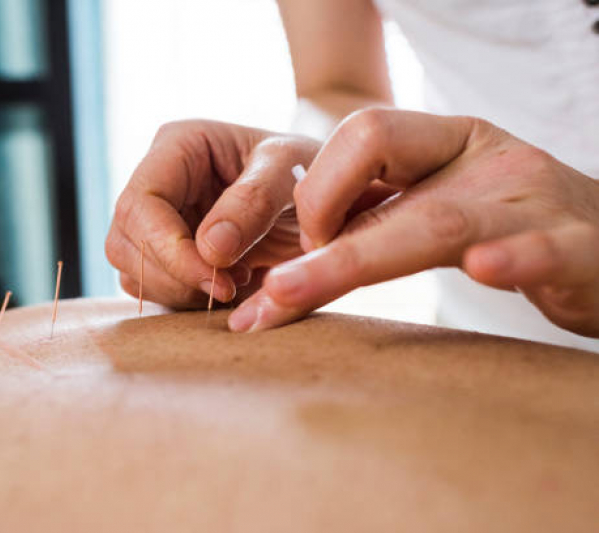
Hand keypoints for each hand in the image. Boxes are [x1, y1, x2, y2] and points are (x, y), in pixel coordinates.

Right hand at [105, 120, 320, 307]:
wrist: (328, 200)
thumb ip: (254, 201)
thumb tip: (209, 248)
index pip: (140, 204)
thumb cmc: (309, 170)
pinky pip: (155, 289)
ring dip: (180, 292)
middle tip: (230, 287)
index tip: (217, 278)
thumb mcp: (291, 172)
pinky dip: (188, 301)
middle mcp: (159, 183)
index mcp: (178, 147)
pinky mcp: (169, 255)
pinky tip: (232, 287)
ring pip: (132, 271)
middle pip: (124, 242)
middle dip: (172, 276)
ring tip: (238, 280)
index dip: (168, 248)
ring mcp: (160, 221)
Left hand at [229, 109, 598, 336]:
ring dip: (361, 259)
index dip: (319, 190)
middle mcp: (487, 162)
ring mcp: (534, 203)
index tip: (303, 252)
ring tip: (298, 290)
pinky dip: (515, 259)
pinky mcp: (582, 251)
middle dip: (315, 227)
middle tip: (270, 292)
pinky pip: (546, 249)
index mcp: (449, 144)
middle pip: (384, 170)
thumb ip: (378, 225)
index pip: (364, 134)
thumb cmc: (515, 232)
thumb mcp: (442, 213)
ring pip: (442, 222)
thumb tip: (290, 261)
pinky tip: (484, 268)